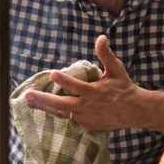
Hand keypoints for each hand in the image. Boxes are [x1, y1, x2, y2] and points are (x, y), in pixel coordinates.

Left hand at [23, 34, 163, 132]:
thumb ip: (106, 55)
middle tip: (28, 95)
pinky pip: (68, 118)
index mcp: (96, 92)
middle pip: (62, 105)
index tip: (53, 73)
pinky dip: (56, 113)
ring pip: (61, 113)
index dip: (65, 80)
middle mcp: (89, 107)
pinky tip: (43, 107)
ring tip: (28, 101)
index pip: (77, 86)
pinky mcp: (86, 125)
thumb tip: (101, 37)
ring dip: (44, 107)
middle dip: (44, 100)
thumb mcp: (116, 69)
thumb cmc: (124, 87)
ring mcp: (86, 118)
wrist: (134, 111)